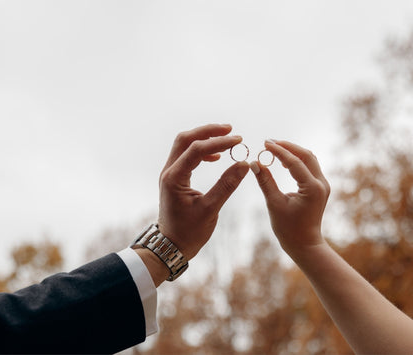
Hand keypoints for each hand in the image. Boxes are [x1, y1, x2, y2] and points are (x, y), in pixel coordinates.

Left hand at [158, 124, 248, 259]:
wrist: (171, 246)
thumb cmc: (189, 232)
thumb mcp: (211, 209)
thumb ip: (227, 185)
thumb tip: (244, 164)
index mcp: (174, 178)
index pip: (196, 150)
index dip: (218, 142)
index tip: (238, 140)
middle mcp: (168, 172)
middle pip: (185, 139)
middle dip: (208, 131)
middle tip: (230, 129)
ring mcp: (170, 174)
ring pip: (184, 145)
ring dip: (204, 138)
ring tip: (226, 138)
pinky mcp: (174, 178)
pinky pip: (186, 156)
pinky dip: (201, 151)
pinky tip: (217, 157)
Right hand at [250, 140, 329, 257]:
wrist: (304, 244)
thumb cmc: (288, 228)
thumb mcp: (274, 204)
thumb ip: (265, 182)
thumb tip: (255, 163)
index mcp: (312, 188)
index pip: (294, 162)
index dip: (278, 151)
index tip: (265, 143)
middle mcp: (321, 184)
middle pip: (306, 155)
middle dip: (288, 147)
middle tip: (270, 142)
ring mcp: (323, 185)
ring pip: (310, 160)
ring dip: (293, 152)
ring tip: (275, 149)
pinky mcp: (320, 188)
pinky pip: (310, 167)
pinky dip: (297, 161)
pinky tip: (284, 161)